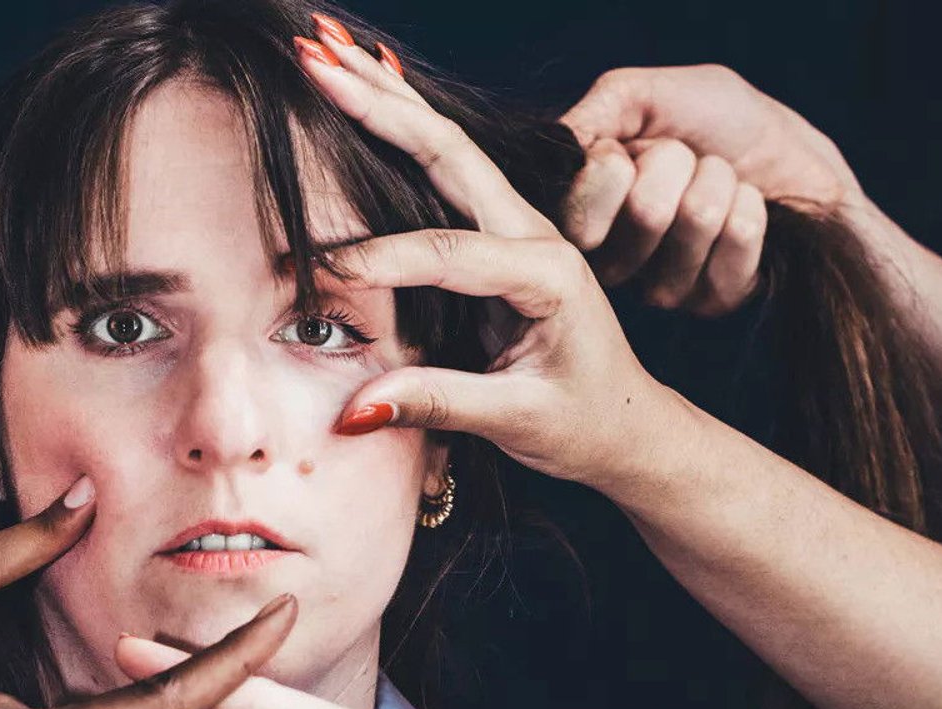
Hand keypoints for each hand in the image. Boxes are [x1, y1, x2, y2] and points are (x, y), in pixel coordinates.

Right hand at [292, 32, 677, 491]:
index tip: (314, 270)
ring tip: (329, 51)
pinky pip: (449, 169)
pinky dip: (406, 125)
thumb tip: (355, 408)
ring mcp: (518, 227)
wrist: (628, 424)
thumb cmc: (583, 424)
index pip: (448, 253)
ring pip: (447, 147)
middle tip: (315, 62)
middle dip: (380, 107)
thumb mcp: (518, 422)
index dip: (378, 258)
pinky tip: (375, 90)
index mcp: (548, 274)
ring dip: (387, 98)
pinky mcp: (500, 234)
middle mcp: (536, 234)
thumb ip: (439, 403)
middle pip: (449, 153)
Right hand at [557, 64, 863, 314]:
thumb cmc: (710, 121)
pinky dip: (751, 207)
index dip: (609, 172)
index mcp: (582, 216)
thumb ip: (595, 113)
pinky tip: (748, 209)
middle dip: (676, 162)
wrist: (786, 148)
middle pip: (644, 213)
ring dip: (719, 180)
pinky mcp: (713, 301)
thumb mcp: (643, 95)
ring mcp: (662, 288)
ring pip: (696, 220)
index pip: (574, 217)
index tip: (628, 150)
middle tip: (684, 159)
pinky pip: (737, 241)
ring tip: (719, 179)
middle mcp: (613, 263)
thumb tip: (562, 146)